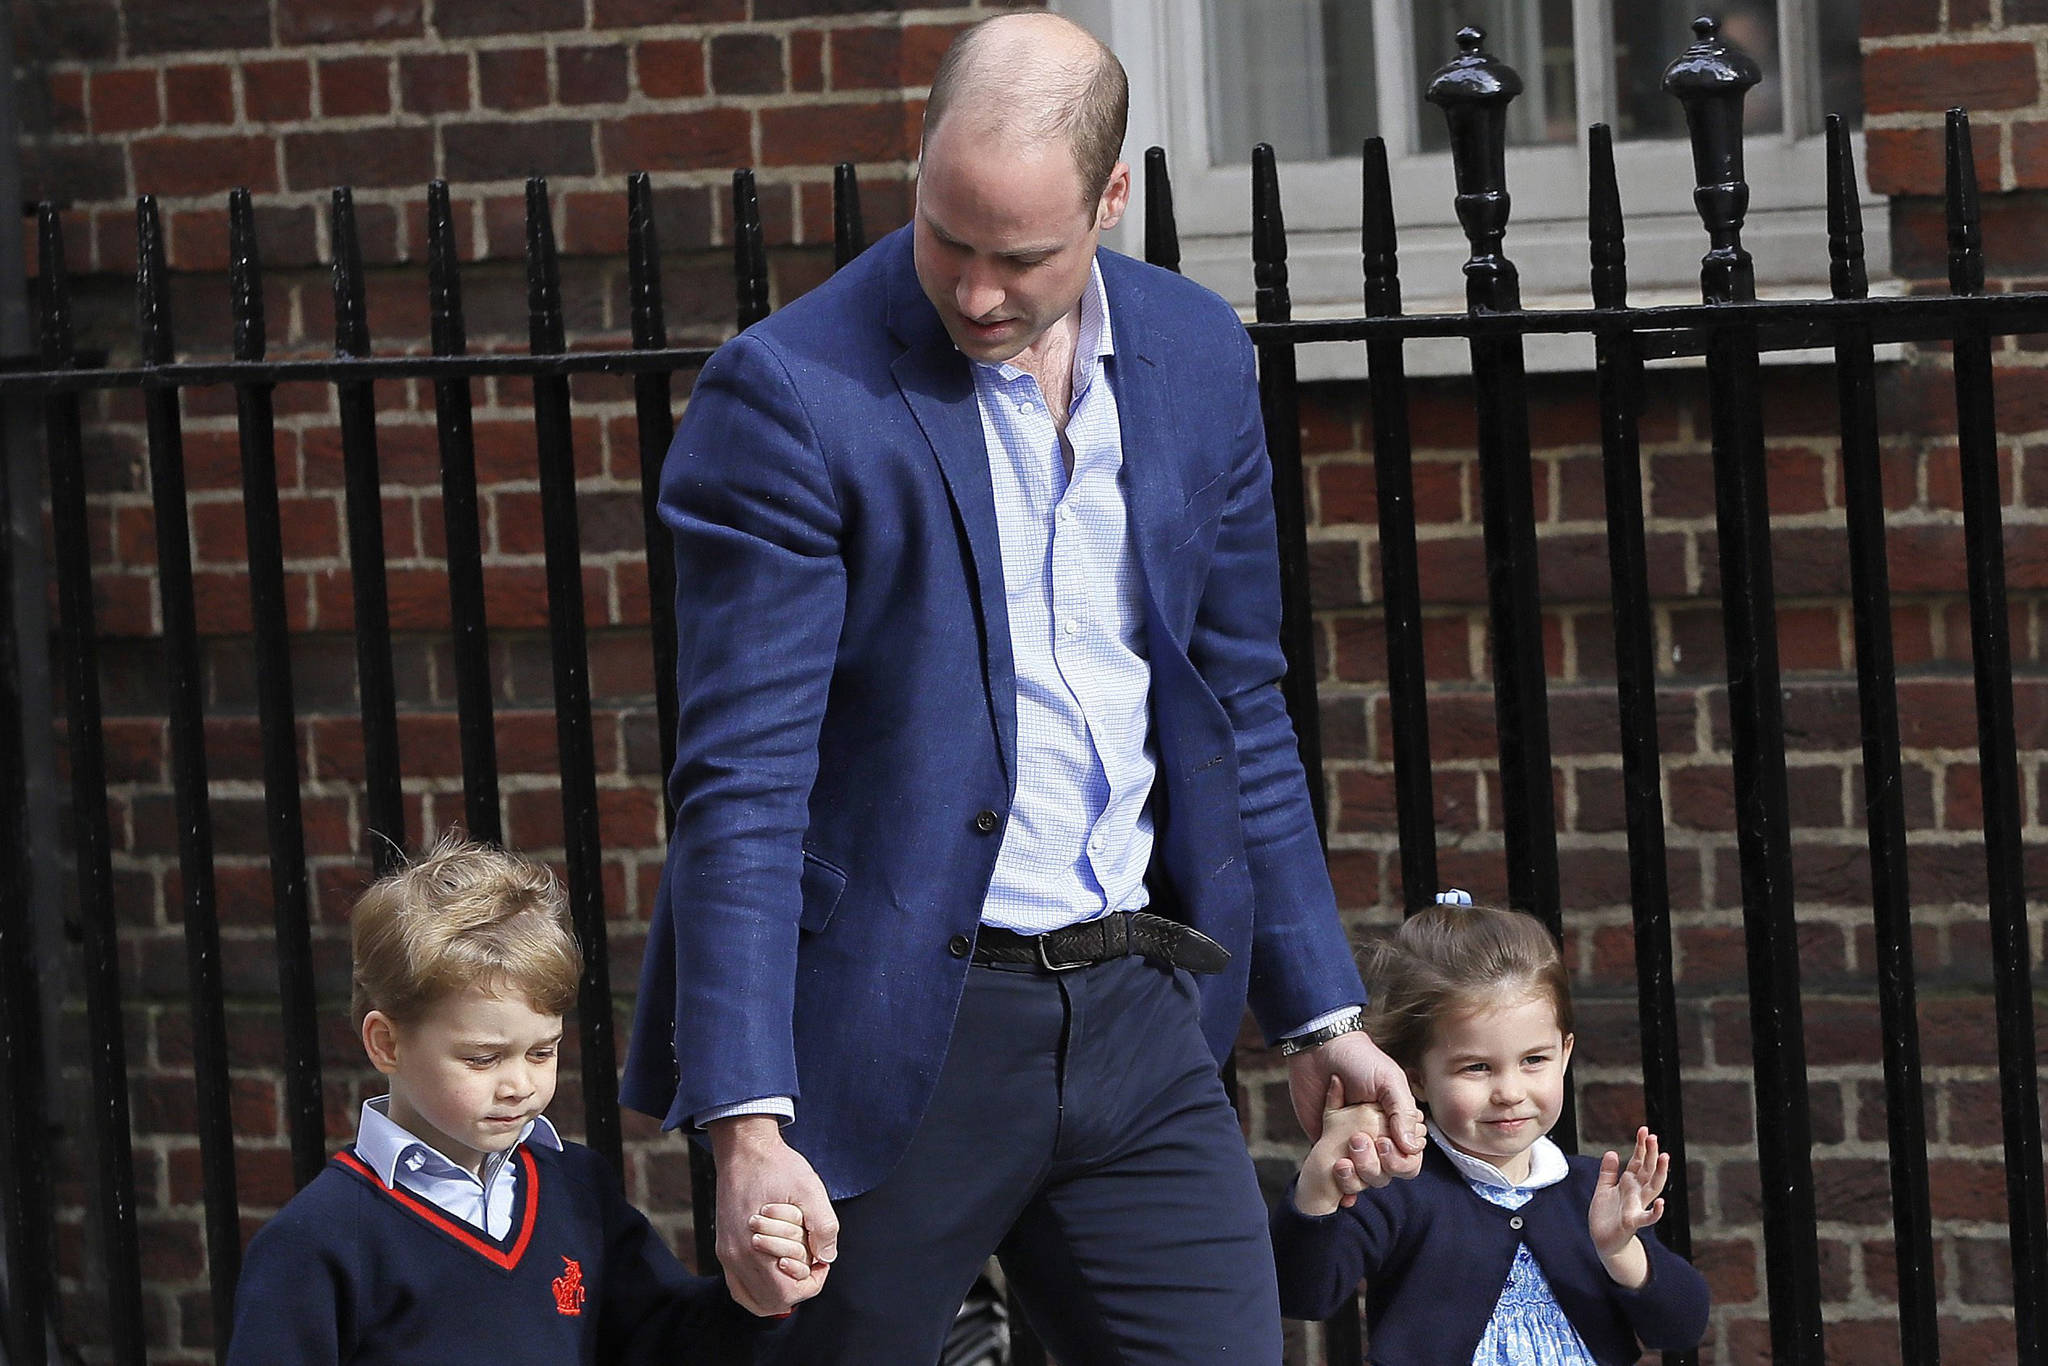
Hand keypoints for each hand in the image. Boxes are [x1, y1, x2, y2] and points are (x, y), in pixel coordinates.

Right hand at [709, 1117, 838, 1314]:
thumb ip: (823, 1226)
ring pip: (754, 1299)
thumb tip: (826, 1257)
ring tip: (795, 1264)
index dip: (812, 1283)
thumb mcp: (810, 1189)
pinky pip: (739, 1286)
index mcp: (754, 1246)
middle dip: (798, 1287)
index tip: (820, 1259)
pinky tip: (776, 1270)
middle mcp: (735, 1257)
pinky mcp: (724, 1248)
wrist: (744, 1148)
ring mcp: (726, 1254)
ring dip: (779, 1290)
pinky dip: (760, 1288)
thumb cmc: (777, 1167)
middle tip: (811, 1261)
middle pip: (771, 1302)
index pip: (786, 1294)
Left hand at [1286, 1028, 1424, 1181]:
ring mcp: (1352, 1143)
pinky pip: (1337, 1175)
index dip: (1400, 1160)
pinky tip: (1340, 1194)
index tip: (1383, 1143)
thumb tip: (1411, 1147)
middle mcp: (1377, 1137)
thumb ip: (1402, 1112)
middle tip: (1357, 1141)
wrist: (1319, 1049)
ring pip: (1364, 1179)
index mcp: (1396, 1123)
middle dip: (1374, 1166)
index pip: (1409, 1158)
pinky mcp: (1327, 1144)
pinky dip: (1341, 1188)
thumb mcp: (1389, 1080)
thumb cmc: (1360, 1060)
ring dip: (1356, 1178)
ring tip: (1342, 1161)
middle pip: (1386, 1172)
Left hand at [1589, 1127, 1667, 1289]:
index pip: (1639, 1161)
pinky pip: (1647, 1217)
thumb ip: (1608, 1172)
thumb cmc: (1606, 1215)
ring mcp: (1637, 1206)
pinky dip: (1656, 1212)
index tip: (1644, 1130)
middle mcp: (1637, 1193)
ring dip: (1660, 1173)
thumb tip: (1613, 1152)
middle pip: (1648, 1170)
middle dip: (1651, 1153)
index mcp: (1629, 1184)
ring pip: (1653, 1188)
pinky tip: (1661, 1203)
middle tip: (1653, 1136)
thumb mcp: (1603, 1188)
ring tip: (1664, 1157)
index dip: (1642, 1146)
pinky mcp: (1633, 1221)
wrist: (1603, 1240)